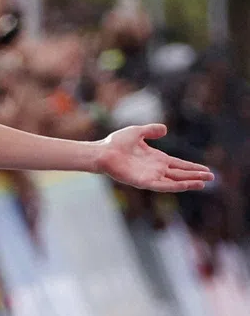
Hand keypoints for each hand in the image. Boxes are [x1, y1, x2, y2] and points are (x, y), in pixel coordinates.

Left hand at [95, 125, 213, 192]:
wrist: (102, 151)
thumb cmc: (116, 143)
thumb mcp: (137, 132)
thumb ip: (151, 130)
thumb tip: (165, 129)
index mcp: (156, 158)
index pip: (179, 164)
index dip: (192, 167)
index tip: (206, 170)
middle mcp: (155, 169)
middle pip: (180, 174)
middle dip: (195, 176)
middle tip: (212, 178)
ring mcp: (150, 176)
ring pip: (174, 181)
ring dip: (189, 183)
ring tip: (204, 184)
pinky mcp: (143, 182)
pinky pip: (162, 185)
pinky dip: (175, 186)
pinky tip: (186, 185)